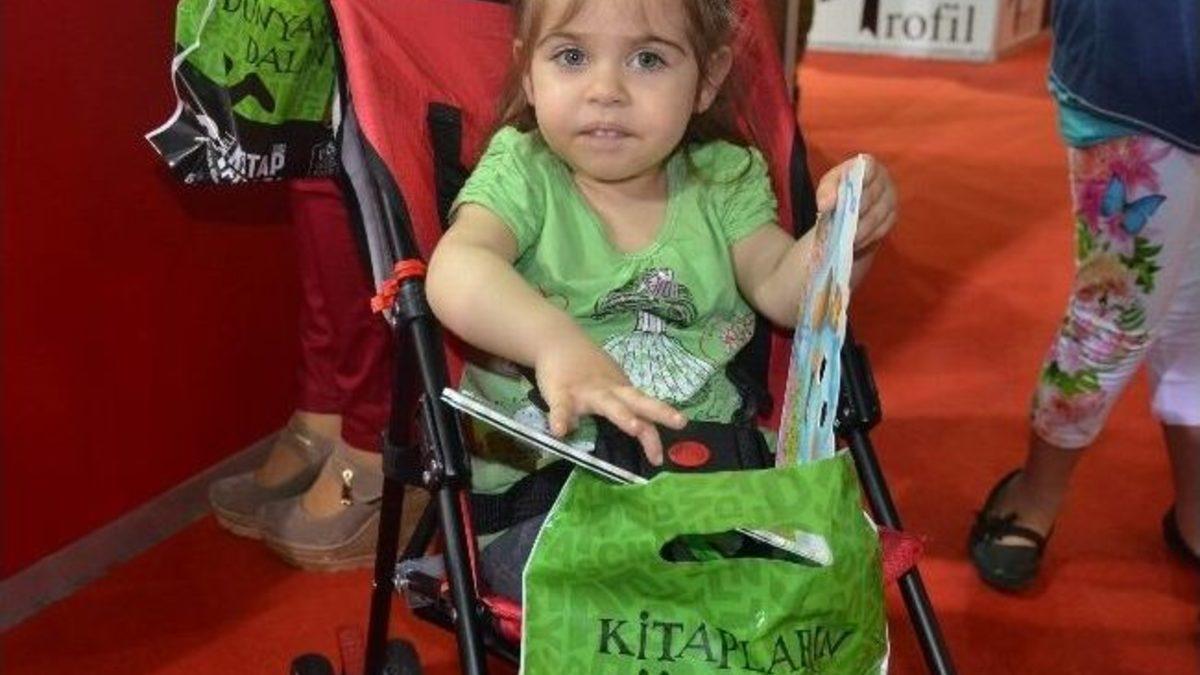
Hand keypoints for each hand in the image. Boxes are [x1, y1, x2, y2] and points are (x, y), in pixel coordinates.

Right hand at [534, 338, 686, 464]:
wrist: (556, 339)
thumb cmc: (585, 367)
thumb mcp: (608, 383)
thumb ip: (620, 406)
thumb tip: (636, 429)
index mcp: (621, 391)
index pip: (645, 410)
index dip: (657, 430)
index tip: (661, 458)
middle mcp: (609, 391)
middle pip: (639, 402)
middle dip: (660, 412)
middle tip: (680, 422)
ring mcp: (587, 391)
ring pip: (608, 404)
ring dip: (623, 415)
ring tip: (635, 428)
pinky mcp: (561, 391)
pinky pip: (561, 407)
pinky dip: (560, 419)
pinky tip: (559, 432)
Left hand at [815, 155, 897, 257]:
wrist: (848, 208)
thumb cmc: (838, 192)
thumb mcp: (827, 187)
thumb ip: (825, 191)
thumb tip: (825, 205)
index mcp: (868, 165)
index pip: (868, 168)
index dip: (858, 180)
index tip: (845, 196)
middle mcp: (884, 179)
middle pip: (870, 196)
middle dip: (852, 213)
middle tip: (838, 226)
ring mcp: (891, 198)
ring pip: (876, 216)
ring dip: (859, 230)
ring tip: (844, 238)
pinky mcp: (892, 217)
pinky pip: (881, 229)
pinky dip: (866, 238)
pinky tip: (854, 243)